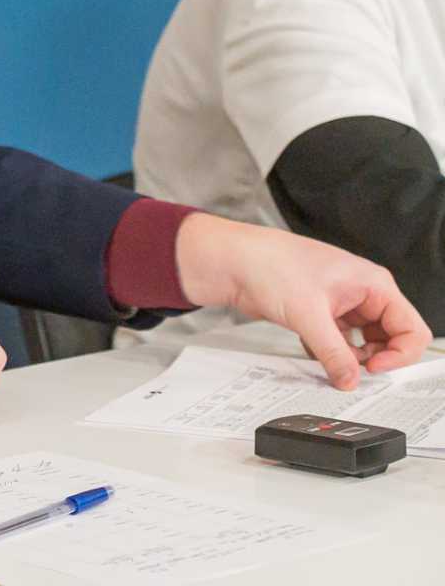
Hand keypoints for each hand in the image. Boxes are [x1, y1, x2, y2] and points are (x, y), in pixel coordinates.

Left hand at [175, 213, 432, 388]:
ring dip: (347, 358)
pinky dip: (328, 352)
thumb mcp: (308, 314)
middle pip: (389, 339)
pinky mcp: (320, 314)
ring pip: (361, 344)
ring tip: (326, 358)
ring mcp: (341, 304)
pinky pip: (337, 343)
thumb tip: (350, 380)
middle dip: (372, 359)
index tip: (373, 369)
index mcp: (373, 284)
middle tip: (348, 370)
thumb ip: (333, 353)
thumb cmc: (270, 265)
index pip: (411, 328)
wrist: (232, 260)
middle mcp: (362, 293)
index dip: (399, 354)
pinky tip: (310, 348)